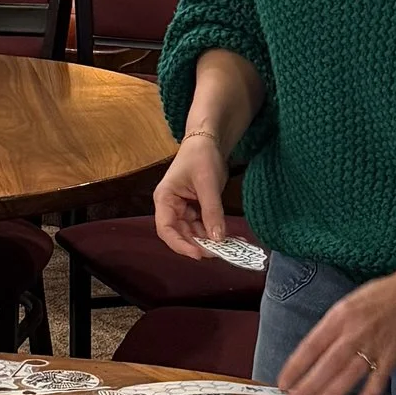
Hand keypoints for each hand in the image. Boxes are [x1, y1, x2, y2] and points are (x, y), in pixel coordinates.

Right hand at [153, 132, 231, 258]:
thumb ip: (212, 211)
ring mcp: (183, 209)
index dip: (180, 245)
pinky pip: (203, 225)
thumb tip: (218, 239)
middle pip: (180, 234)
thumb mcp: (208, 183)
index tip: (198, 254)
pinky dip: (215, 232)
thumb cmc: (201, 155)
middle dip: (199, 245)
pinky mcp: (195, 208)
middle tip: (220, 253)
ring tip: (229, 247)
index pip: (166, 229)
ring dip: (209, 241)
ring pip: (193, 232)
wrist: (208, 140)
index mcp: (165, 199)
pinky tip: (230, 237)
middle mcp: (171, 207)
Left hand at [278, 264, 395, 394]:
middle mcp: (354, 333)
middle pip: (327, 364)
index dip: (295, 366)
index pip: (311, 345)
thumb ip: (331, 327)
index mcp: (339, 317)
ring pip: (349, 375)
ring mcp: (374, 346)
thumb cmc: (380, 296)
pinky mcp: (391, 356)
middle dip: (309, 385)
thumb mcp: (347, 303)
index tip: (283, 382)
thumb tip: (313, 353)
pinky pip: (378, 381)